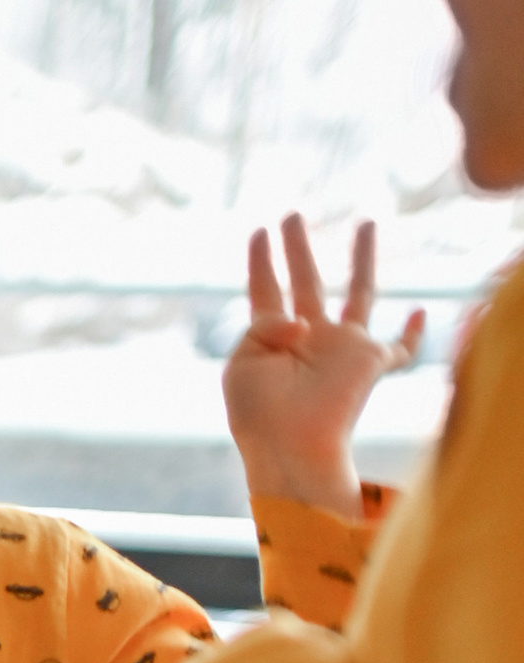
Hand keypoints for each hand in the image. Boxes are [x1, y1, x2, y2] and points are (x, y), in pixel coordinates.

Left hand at [222, 216, 420, 517]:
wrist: (290, 448)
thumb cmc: (257, 414)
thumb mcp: (243, 362)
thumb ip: (264, 326)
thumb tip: (303, 322)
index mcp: (270, 341)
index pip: (266, 290)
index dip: (261, 261)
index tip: (259, 232)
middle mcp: (308, 339)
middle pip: (305, 281)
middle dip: (298, 248)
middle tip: (293, 214)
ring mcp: (340, 349)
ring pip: (359, 294)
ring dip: (362, 259)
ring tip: (365, 222)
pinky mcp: (370, 363)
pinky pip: (401, 350)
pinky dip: (414, 335)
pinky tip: (420, 313)